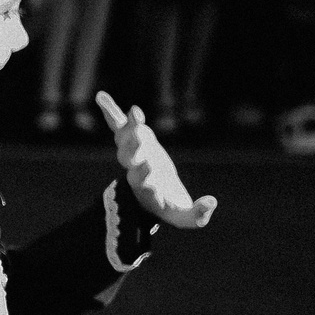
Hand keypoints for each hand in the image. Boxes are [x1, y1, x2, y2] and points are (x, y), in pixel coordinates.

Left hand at [96, 92, 217, 228]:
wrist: (154, 195)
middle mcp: (135, 170)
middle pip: (130, 159)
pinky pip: (118, 126)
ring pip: (125, 140)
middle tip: (139, 135)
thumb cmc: (171, 206)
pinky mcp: (132, 142)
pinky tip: (102, 96)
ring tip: (135, 111)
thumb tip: (212, 202)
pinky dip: (111, 112)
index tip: (149, 166)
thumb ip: (198, 215)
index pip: (142, 182)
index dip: (144, 174)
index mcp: (146, 189)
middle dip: (134, 146)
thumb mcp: (186, 218)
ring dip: (129, 126)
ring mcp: (132, 154)